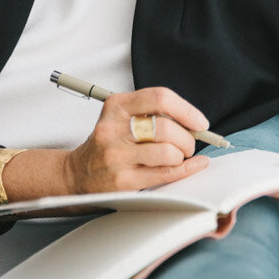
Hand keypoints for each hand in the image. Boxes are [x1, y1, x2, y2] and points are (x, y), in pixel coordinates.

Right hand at [63, 87, 210, 193]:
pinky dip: (187, 170)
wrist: (78, 173)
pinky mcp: (123, 180)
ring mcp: (117, 156)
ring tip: (178, 156)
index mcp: (116, 106)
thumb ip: (153, 114)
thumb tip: (195, 124)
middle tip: (188, 144)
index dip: (186, 110)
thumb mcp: (122, 117)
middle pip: (166, 127)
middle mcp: (114, 129)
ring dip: (182, 156)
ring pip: (168, 152)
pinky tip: (194, 166)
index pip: (159, 98)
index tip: (199, 122)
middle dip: (187, 138)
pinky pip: (165, 174)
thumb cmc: (109, 143)